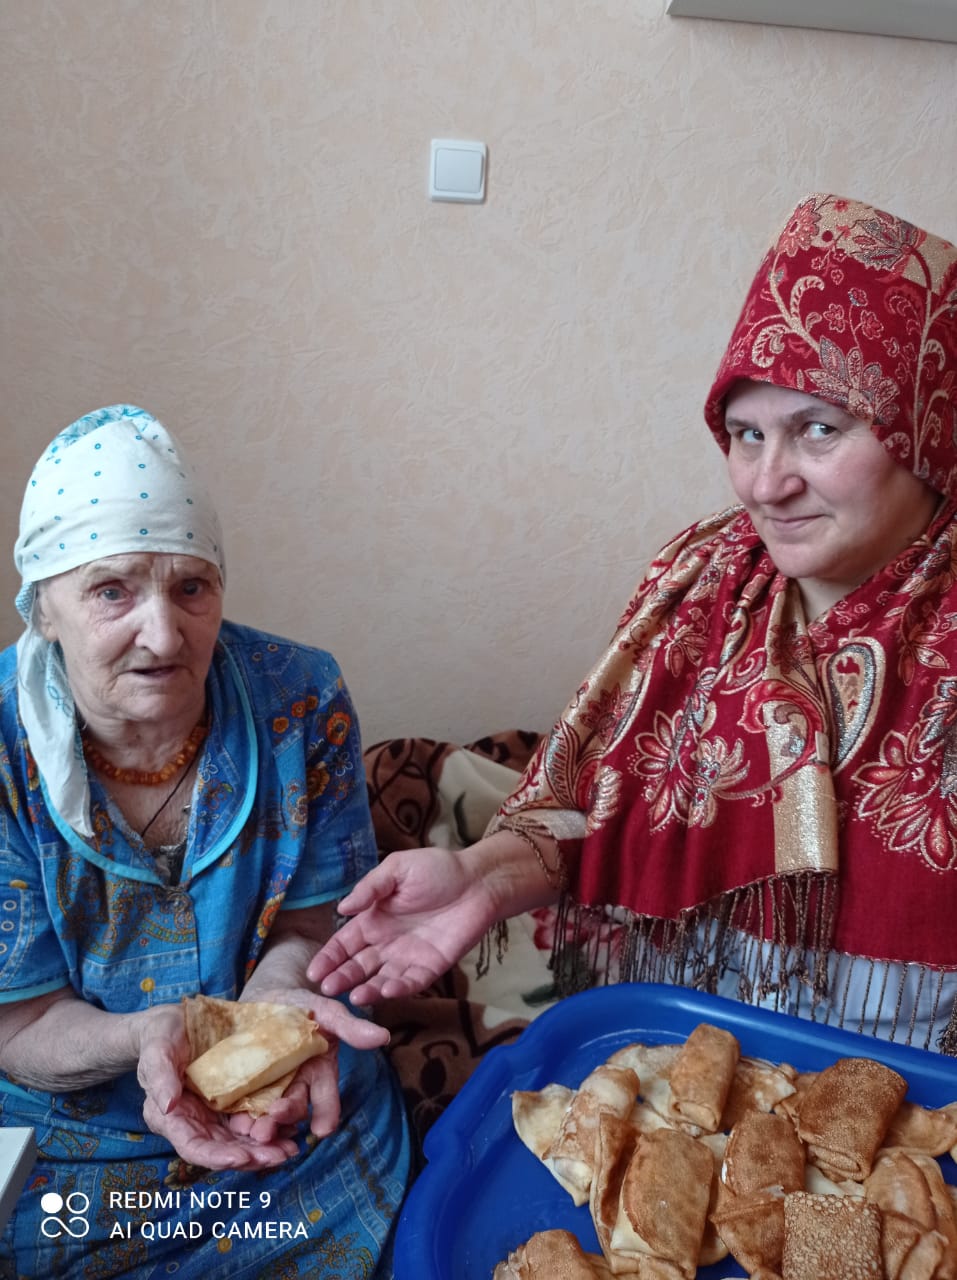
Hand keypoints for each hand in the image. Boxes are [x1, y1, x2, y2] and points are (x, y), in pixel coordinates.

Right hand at [137, 1004, 298, 1169]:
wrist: (175, 1021)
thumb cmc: (160, 1036)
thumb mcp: (157, 1051)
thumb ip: (160, 1077)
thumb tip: (168, 1105)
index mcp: (172, 1119)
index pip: (194, 1147)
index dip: (217, 1157)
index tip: (243, 1157)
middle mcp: (195, 1122)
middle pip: (224, 1149)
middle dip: (252, 1156)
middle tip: (281, 1156)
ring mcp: (215, 1113)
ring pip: (241, 1139)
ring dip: (266, 1147)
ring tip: (291, 1149)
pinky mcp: (232, 1100)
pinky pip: (252, 1118)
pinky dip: (271, 1125)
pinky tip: (292, 1127)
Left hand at [229, 987, 389, 1142]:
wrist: (266, 993)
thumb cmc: (302, 1003)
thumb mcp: (327, 1011)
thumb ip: (351, 1026)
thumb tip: (382, 1036)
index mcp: (319, 1074)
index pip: (327, 1102)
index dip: (325, 1115)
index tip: (322, 1128)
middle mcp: (296, 1087)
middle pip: (294, 1110)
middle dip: (284, 1119)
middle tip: (271, 1125)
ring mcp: (269, 1088)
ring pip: (267, 1114)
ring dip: (261, 1125)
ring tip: (251, 1129)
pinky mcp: (244, 1086)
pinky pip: (242, 1104)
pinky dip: (238, 1113)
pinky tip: (232, 1117)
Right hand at [306, 846, 497, 1003]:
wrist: (478, 881)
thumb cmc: (437, 869)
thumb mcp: (397, 869)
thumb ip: (370, 888)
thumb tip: (342, 907)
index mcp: (374, 919)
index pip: (344, 943)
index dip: (329, 958)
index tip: (313, 973)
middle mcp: (386, 942)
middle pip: (358, 966)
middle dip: (342, 979)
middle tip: (327, 991)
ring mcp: (408, 957)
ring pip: (381, 979)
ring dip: (367, 990)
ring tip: (355, 998)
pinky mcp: (431, 967)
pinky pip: (411, 982)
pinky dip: (399, 989)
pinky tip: (386, 991)